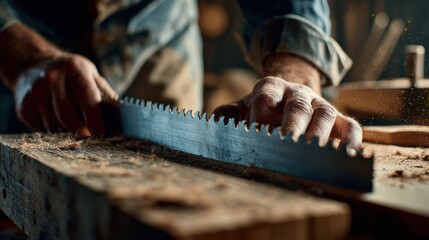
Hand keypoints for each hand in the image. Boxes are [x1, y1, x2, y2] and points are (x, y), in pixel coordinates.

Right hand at [14, 54, 117, 135]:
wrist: (33, 64)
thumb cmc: (71, 74)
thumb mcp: (91, 76)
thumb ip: (106, 96)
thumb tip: (123, 118)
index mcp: (73, 67)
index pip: (87, 97)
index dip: (95, 118)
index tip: (102, 134)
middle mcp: (50, 77)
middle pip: (67, 115)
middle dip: (81, 131)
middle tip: (91, 138)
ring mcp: (33, 92)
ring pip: (54, 126)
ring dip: (67, 133)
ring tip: (76, 128)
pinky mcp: (23, 107)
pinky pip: (41, 129)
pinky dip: (54, 132)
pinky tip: (58, 123)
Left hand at [213, 53, 361, 149]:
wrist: (288, 96)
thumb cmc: (259, 110)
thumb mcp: (240, 109)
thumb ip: (226, 117)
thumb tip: (215, 128)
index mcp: (270, 88)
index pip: (266, 97)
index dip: (261, 115)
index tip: (257, 134)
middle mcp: (297, 93)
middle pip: (298, 106)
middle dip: (293, 126)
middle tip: (288, 145)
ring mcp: (319, 105)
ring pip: (325, 114)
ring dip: (320, 134)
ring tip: (316, 155)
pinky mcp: (338, 118)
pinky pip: (350, 126)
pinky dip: (350, 140)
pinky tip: (347, 156)